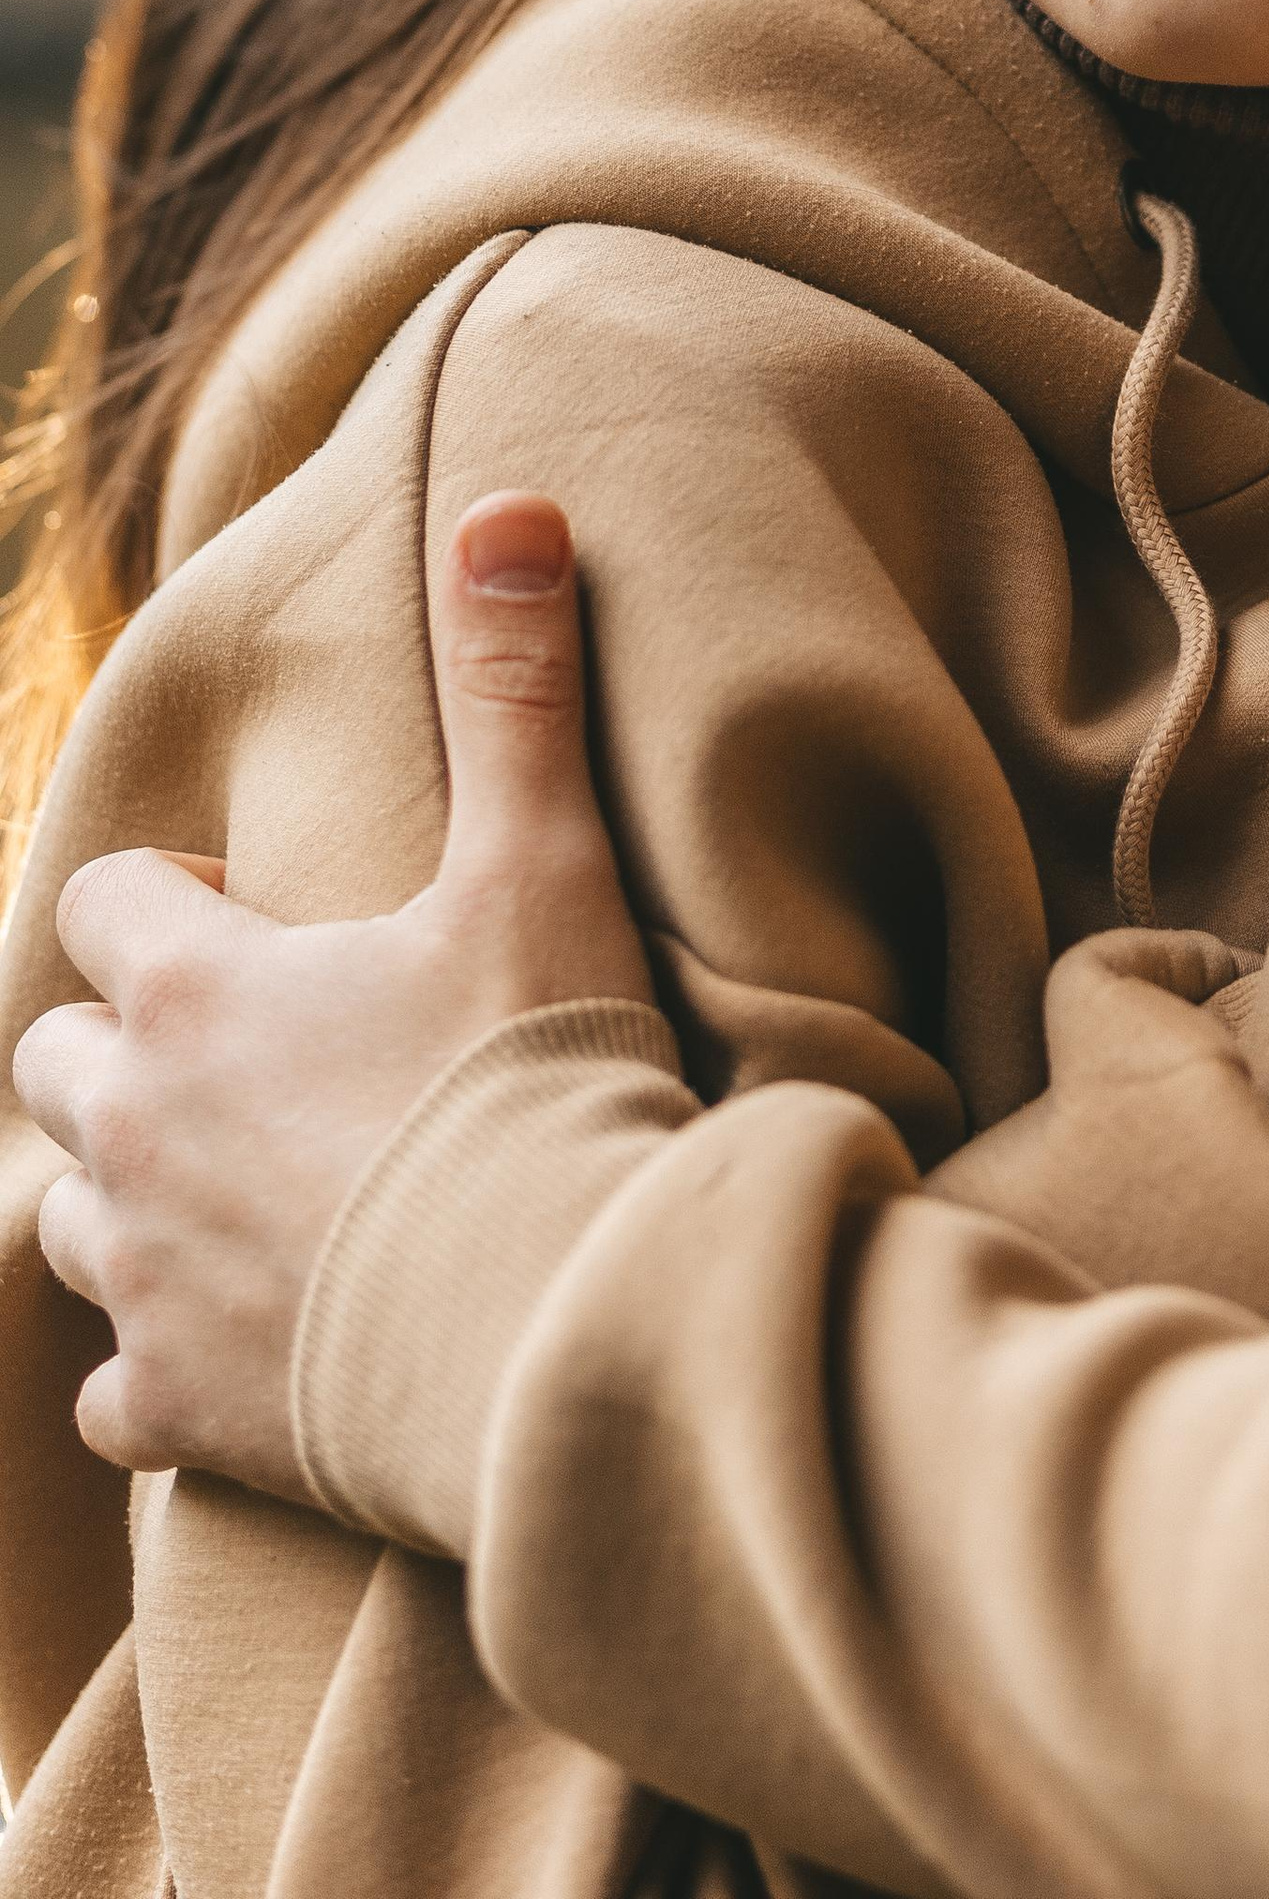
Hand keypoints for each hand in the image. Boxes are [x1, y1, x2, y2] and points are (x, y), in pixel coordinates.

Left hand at [13, 494, 650, 1489]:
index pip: (108, 902)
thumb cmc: (544, 1078)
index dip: (177, 892)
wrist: (559, 1320)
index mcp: (200, 988)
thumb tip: (509, 504)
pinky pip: (112, 1388)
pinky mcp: (180, 1408)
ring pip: (65, 1213)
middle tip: (261, 1043)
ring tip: (246, 1180)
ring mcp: (147, 1278)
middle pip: (64, 1056)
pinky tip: (234, 1342)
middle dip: (136, 1039)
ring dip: (133, 1186)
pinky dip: (157, 1360)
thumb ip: (514, 684)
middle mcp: (136, 1129)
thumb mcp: (544, 863)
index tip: (267, 910)